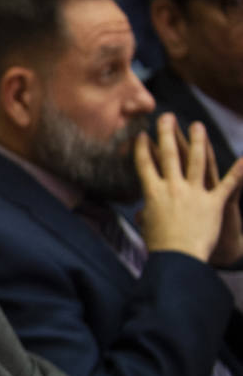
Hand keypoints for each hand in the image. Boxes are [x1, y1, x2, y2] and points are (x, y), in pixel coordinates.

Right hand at [135, 113, 242, 262]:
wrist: (179, 258)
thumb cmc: (159, 247)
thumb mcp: (148, 228)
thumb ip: (146, 215)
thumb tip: (142, 213)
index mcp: (153, 194)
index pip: (146, 165)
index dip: (143, 148)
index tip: (142, 135)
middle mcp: (173, 188)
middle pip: (169, 155)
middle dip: (167, 134)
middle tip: (167, 117)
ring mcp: (195, 194)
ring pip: (198, 162)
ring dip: (199, 141)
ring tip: (198, 125)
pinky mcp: (214, 203)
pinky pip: (229, 184)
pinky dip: (239, 171)